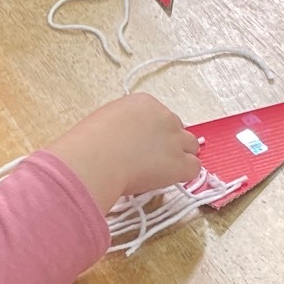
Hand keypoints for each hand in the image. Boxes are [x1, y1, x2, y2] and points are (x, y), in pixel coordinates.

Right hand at [44, 94, 201, 207]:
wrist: (95, 159)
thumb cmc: (89, 143)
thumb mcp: (104, 121)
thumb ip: (122, 126)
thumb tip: (123, 141)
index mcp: (144, 103)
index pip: (159, 116)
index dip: (153, 133)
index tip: (142, 144)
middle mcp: (164, 117)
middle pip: (177, 129)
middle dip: (167, 143)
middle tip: (150, 159)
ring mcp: (175, 140)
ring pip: (191, 146)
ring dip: (180, 157)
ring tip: (160, 171)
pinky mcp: (180, 163)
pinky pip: (193, 168)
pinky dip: (183, 174)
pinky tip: (167, 180)